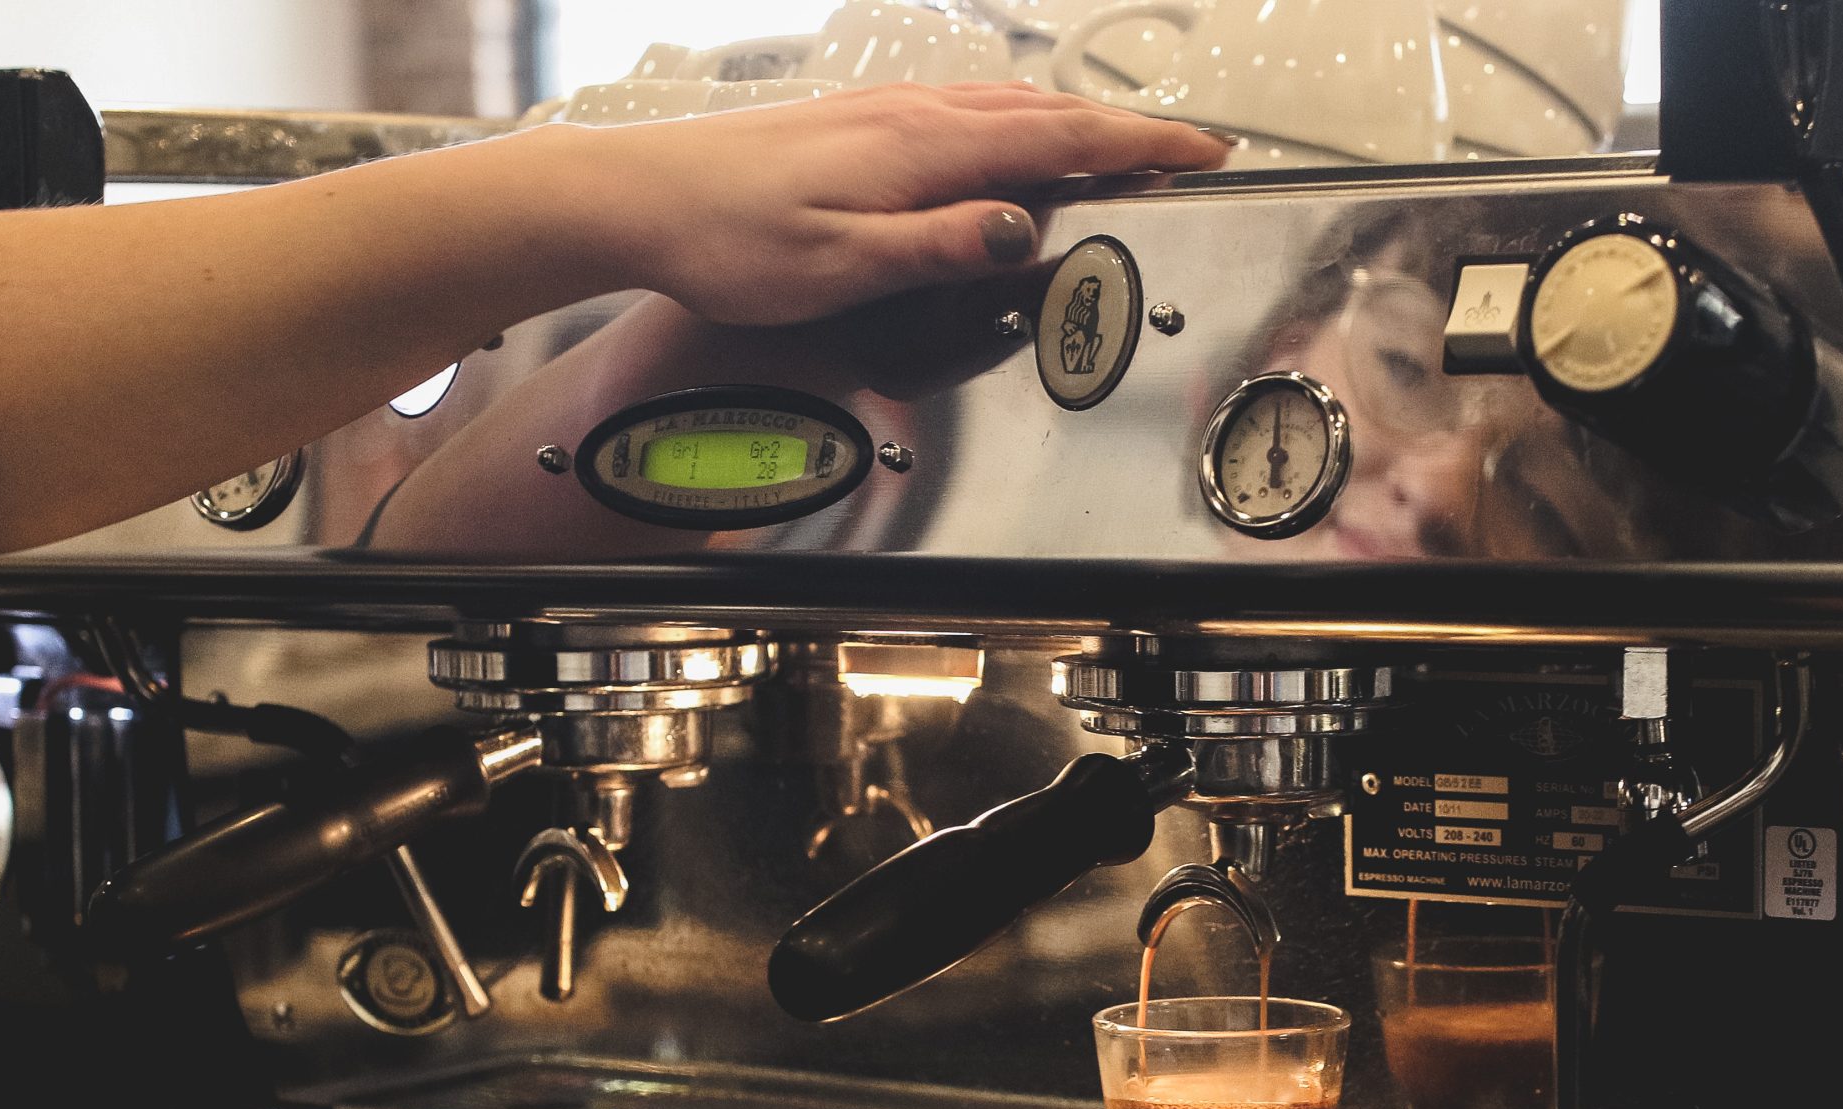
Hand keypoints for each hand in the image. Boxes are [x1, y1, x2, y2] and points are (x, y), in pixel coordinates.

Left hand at [549, 83, 1226, 324]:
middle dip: (1126, 131)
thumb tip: (1017, 233)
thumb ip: (937, 248)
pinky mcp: (858, 121)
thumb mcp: (840, 268)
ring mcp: (884, 112)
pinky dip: (1018, 120)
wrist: (641, 197)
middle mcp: (911, 116)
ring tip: (1123, 146)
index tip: (1201, 154)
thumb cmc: (726, 240)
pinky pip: (965, 109)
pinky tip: (1012, 139)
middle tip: (1188, 151)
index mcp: (922, 149)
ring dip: (1075, 122)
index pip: (1059, 140)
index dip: (1140, 147)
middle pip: (1046, 112)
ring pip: (1006, 105)